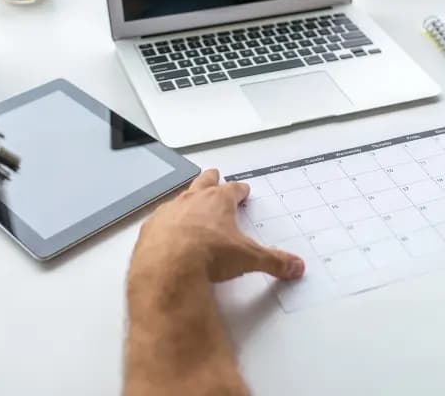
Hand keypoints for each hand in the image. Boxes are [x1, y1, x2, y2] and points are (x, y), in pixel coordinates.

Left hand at [129, 169, 303, 286]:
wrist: (168, 268)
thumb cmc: (208, 254)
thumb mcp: (248, 259)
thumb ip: (274, 261)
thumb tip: (295, 265)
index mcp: (218, 202)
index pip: (232, 190)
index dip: (239, 190)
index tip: (242, 189)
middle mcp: (192, 201)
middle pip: (203, 182)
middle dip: (210, 179)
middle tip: (213, 176)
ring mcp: (168, 213)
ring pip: (179, 198)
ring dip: (185, 201)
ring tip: (188, 204)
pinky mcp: (149, 230)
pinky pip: (158, 221)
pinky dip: (164, 225)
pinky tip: (165, 233)